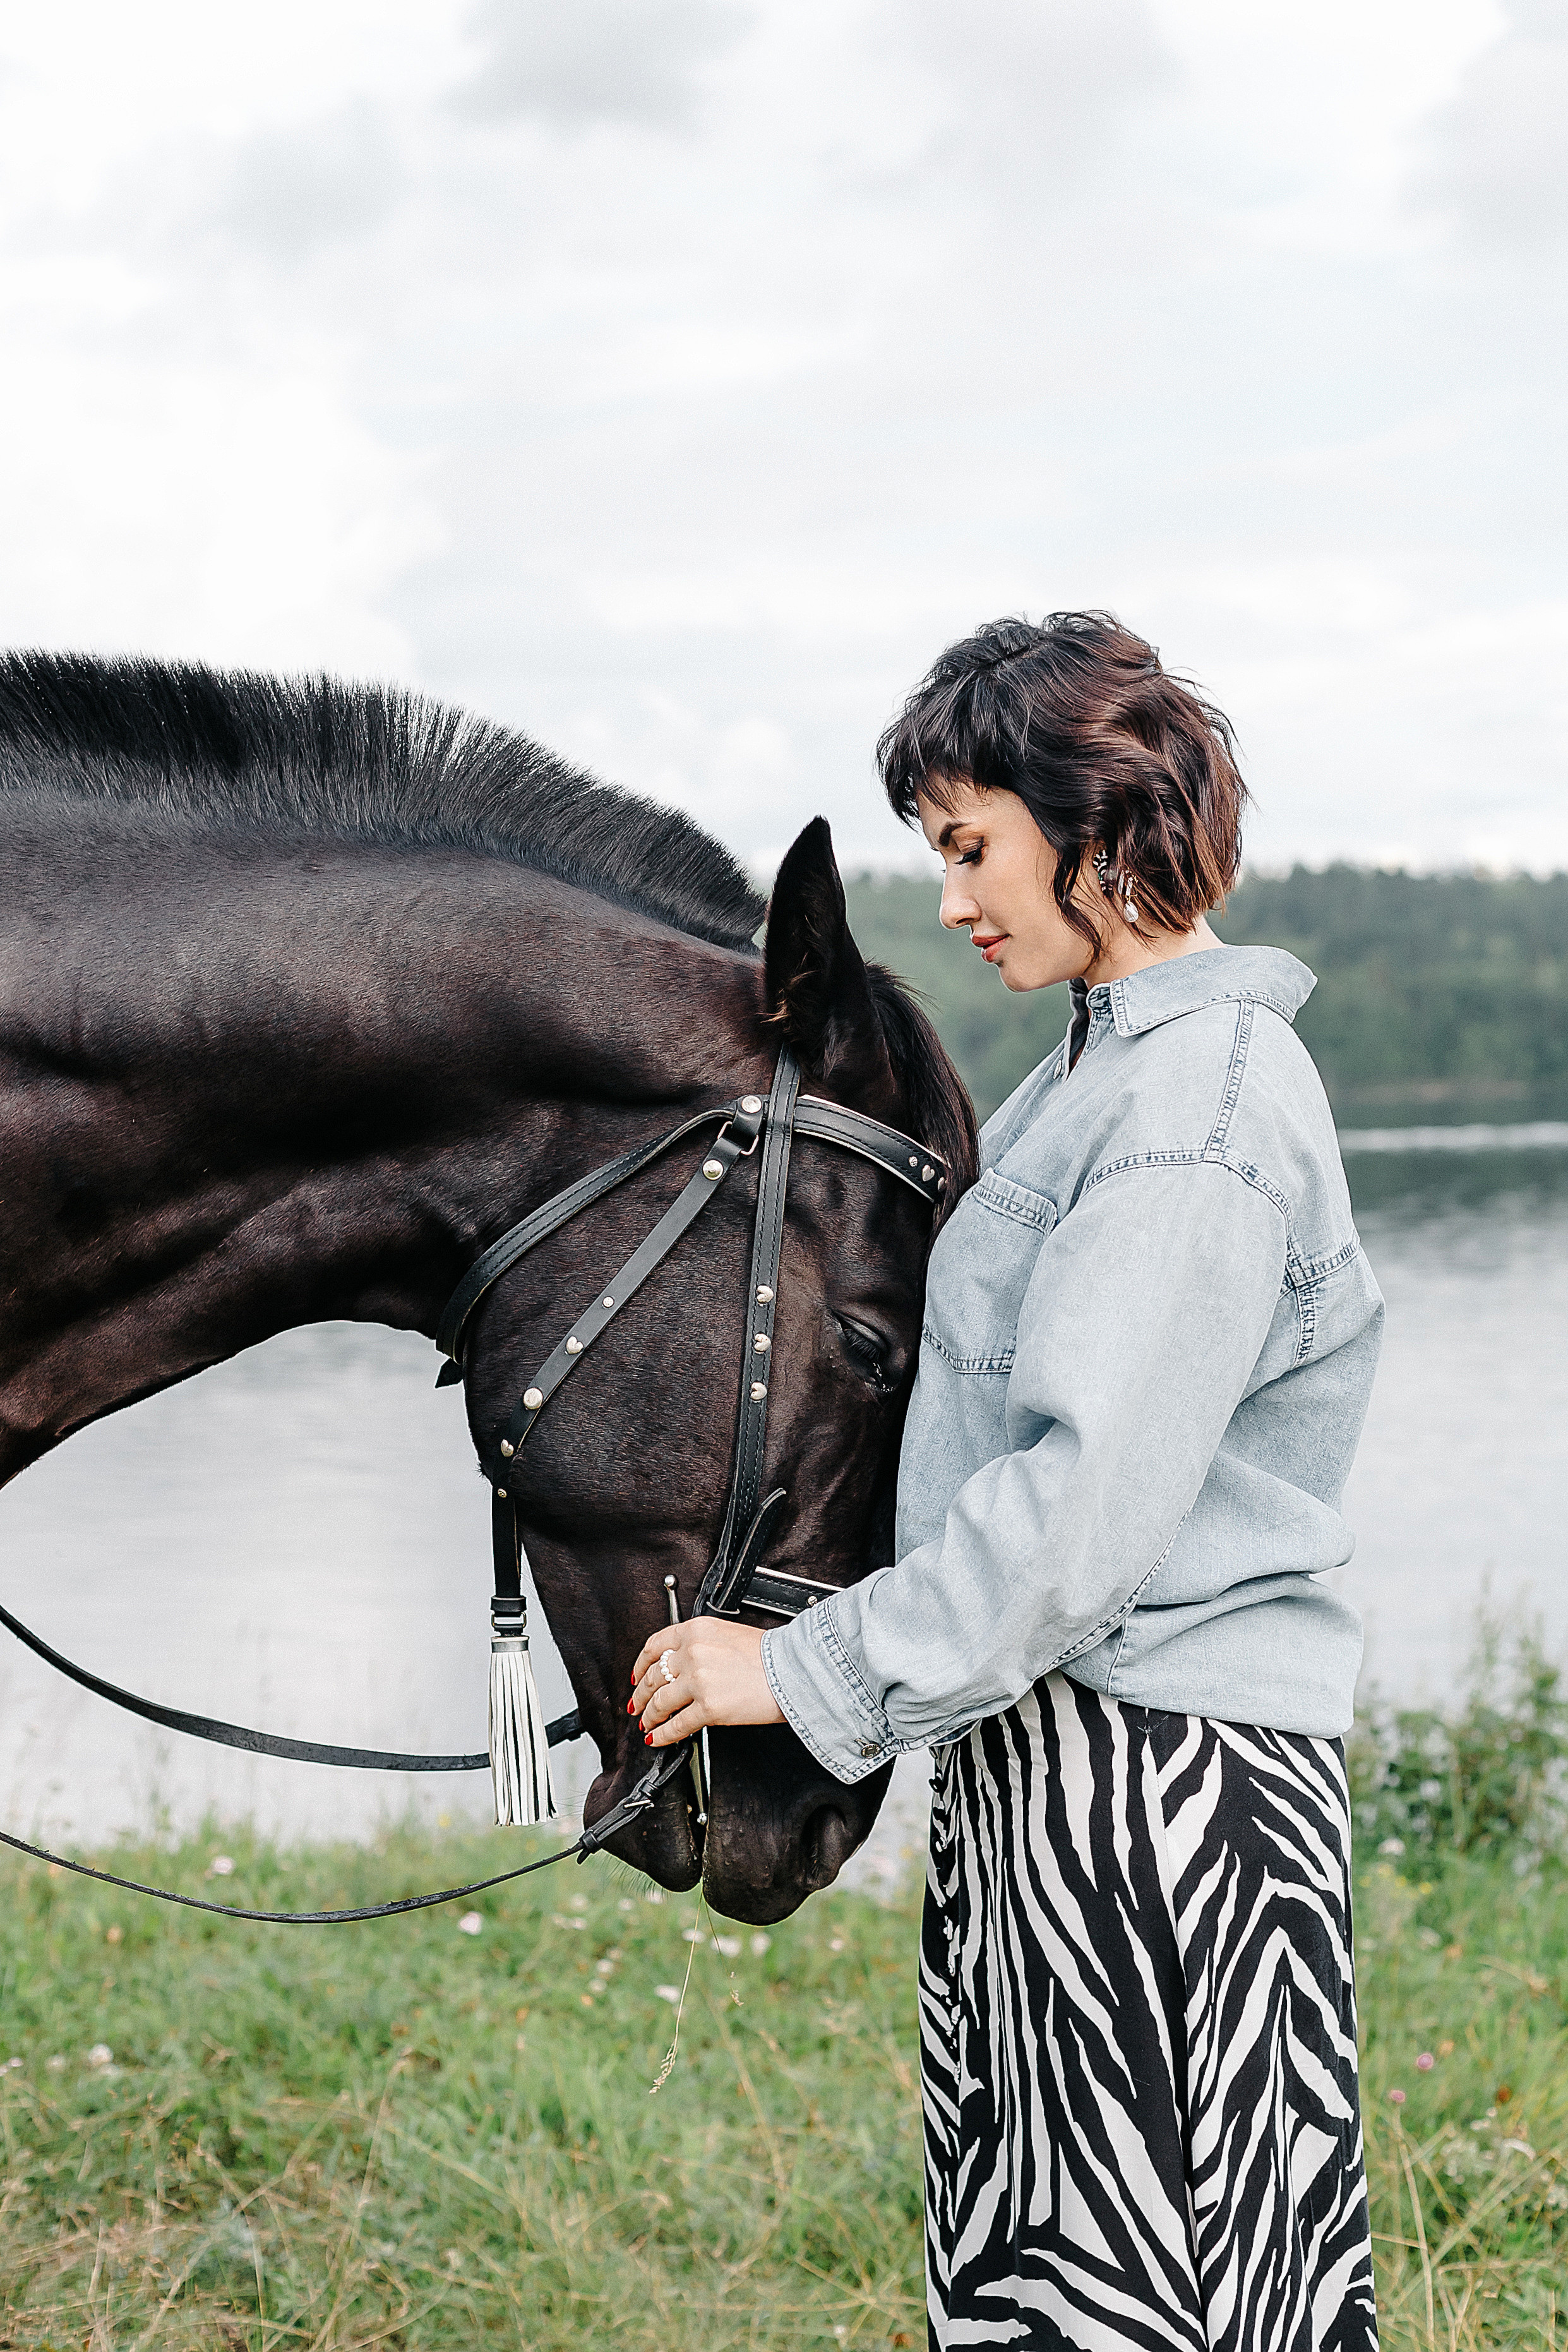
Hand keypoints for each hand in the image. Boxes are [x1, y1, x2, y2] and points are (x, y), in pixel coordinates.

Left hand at [630, 1617, 785, 1746]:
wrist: (791, 1670)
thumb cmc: (768, 1654)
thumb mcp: (727, 1634)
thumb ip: (700, 1645)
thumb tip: (682, 1665)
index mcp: (696, 1631)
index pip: (655, 1646)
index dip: (640, 1664)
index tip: (637, 1676)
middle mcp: (693, 1653)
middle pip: (653, 1677)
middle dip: (641, 1696)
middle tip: (637, 1705)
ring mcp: (699, 1681)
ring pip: (660, 1702)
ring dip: (650, 1717)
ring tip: (647, 1724)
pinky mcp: (709, 1708)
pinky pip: (677, 1725)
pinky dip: (663, 1736)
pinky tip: (658, 1739)